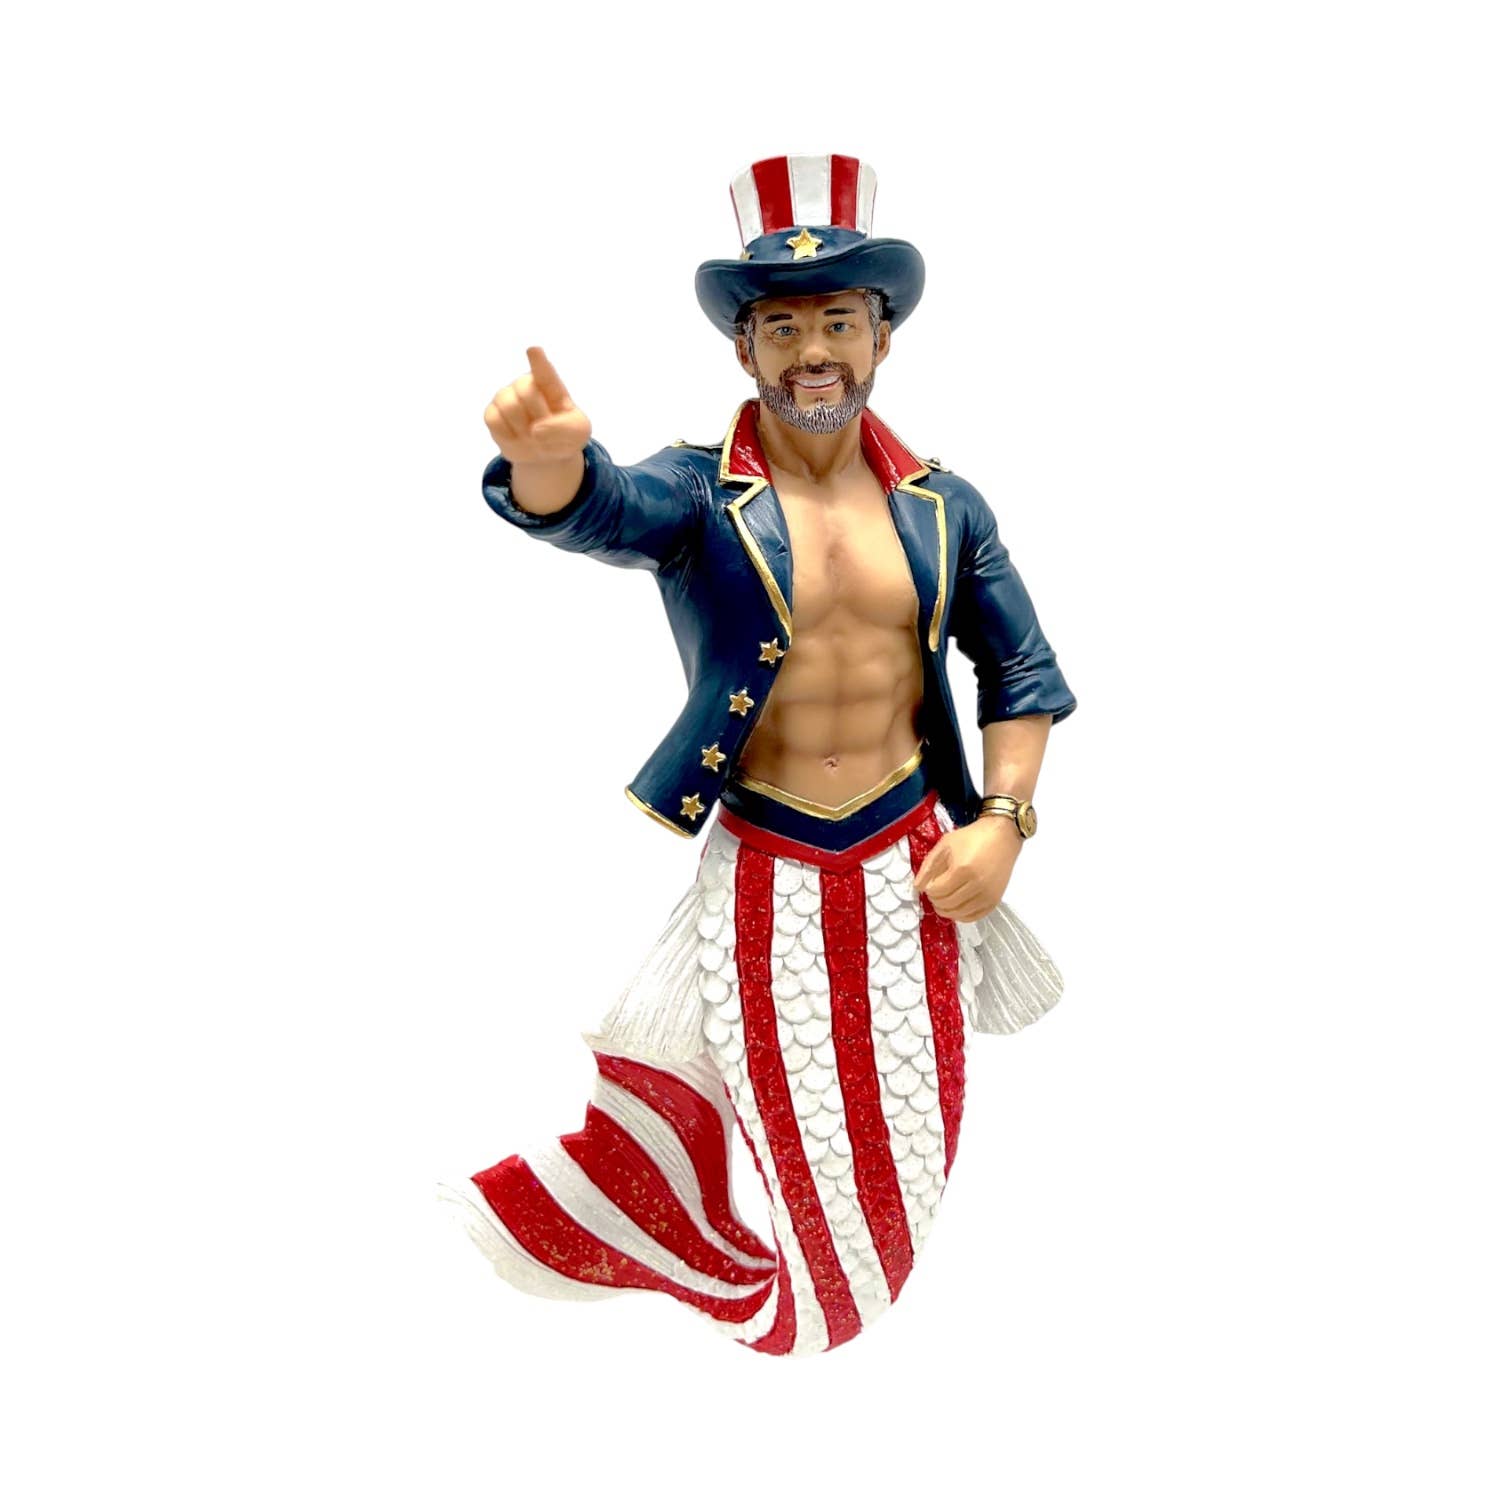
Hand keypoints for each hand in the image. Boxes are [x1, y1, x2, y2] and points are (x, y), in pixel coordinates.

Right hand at [483, 347, 591, 464]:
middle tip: (546, 428)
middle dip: (538, 414)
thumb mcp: (578, 432)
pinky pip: (494, 420)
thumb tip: (535, 430)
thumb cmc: (564, 435)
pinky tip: (517, 438)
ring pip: (508, 405)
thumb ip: (565, 428)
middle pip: (526, 391)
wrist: (546, 453)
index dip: (538, 360)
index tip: (534, 350)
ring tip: (532, 436)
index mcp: (551, 385)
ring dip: (523, 428)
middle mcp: (526, 384)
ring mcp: (506, 397)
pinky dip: (508, 436)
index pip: (544, 370)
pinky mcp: (492, 413)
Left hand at [912, 818, 1022, 922]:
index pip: (938, 891)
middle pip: (947, 904)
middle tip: (935, 892)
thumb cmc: (972, 838)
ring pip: (959, 914)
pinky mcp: (995, 900)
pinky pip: (974, 917)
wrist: (1001, 836)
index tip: (929, 885)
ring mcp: (987, 895)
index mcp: (962, 869)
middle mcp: (977, 885)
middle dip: (935, 900)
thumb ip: (928, 866)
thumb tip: (917, 887)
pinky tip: (956, 907)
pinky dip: (961, 915)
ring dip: (946, 910)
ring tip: (943, 900)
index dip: (929, 890)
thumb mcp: (945, 845)